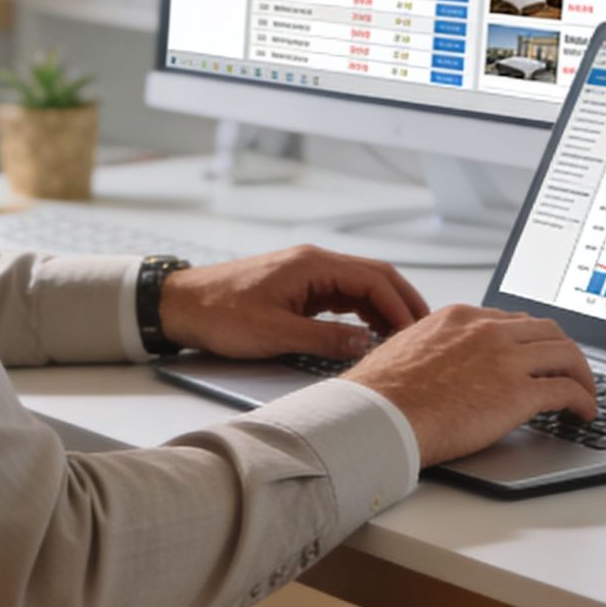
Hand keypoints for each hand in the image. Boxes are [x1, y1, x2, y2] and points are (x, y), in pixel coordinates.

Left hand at [156, 244, 428, 361]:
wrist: (183, 305)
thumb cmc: (220, 313)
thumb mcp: (274, 333)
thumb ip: (324, 338)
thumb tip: (366, 344)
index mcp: (312, 265)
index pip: (373, 279)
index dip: (400, 306)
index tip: (416, 333)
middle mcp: (314, 262)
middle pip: (374, 276)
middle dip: (402, 302)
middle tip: (423, 333)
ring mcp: (307, 274)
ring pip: (360, 286)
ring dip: (384, 308)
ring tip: (402, 338)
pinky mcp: (299, 288)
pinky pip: (342, 295)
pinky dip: (362, 312)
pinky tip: (370, 332)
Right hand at [344, 306, 597, 465]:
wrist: (379, 415)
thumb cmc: (382, 394)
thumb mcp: (408, 350)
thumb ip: (437, 349)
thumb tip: (444, 367)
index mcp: (461, 318)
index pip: (513, 320)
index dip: (532, 340)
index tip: (538, 356)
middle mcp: (488, 330)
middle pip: (547, 331)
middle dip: (564, 351)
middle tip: (570, 372)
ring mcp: (506, 359)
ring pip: (567, 355)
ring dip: (583, 375)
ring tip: (585, 394)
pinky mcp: (518, 393)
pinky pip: (568, 390)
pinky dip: (584, 400)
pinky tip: (584, 413)